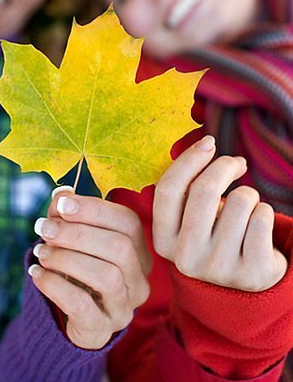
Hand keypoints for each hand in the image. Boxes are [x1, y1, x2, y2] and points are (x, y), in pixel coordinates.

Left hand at [29, 187, 150, 348]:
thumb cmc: (76, 268)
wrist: (71, 318)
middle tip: (45, 228)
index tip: (61, 204)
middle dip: (78, 234)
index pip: (128, 222)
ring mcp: (124, 307)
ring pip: (106, 276)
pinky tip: (37, 274)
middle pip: (120, 248)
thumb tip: (61, 193)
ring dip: (67, 258)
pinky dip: (55, 285)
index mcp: (138, 251)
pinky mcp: (102, 329)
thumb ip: (67, 215)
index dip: (95, 209)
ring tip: (40, 252)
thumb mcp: (71, 237)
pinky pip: (82, 305)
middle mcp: (138, 279)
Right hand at [153, 136, 287, 291]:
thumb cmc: (212, 236)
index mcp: (163, 241)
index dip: (188, 159)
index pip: (168, 189)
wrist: (240, 284)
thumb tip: (205, 145)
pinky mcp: (251, 274)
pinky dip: (264, 212)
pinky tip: (257, 227)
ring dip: (248, 195)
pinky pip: (262, 218)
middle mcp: (186, 258)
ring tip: (245, 210)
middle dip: (225, 167)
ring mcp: (219, 269)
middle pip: (204, 190)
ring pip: (240, 200)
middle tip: (237, 164)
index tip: (208, 142)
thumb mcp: (188, 218)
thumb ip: (186, 186)